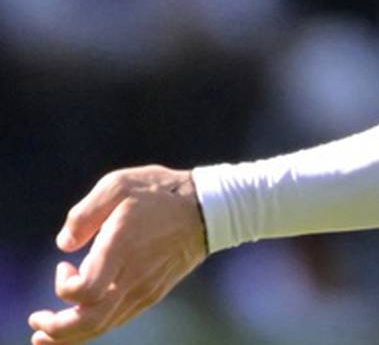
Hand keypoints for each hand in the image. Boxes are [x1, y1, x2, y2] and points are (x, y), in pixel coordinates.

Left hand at [28, 166, 208, 343]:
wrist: (207, 210)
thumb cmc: (159, 193)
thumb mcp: (119, 184)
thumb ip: (85, 212)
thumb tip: (65, 245)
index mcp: (122, 248)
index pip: (85, 291)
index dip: (64, 287)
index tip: (64, 266)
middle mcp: (133, 275)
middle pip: (90, 321)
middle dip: (56, 330)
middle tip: (36, 323)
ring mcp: (144, 288)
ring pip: (102, 327)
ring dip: (69, 336)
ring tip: (45, 335)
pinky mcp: (151, 294)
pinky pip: (117, 320)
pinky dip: (91, 329)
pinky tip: (79, 324)